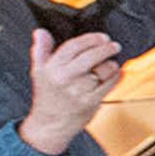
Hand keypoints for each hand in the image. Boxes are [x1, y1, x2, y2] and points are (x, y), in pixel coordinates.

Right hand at [18, 28, 121, 154]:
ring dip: (111, 64)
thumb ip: (41, 50)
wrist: (50, 123)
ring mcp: (79, 91)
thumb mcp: (38, 71)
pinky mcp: (90, 102)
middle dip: (106, 48)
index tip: (102, 37)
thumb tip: (40, 32)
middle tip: (114, 45)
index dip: (91, 39)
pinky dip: (116, 77)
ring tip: (112, 62)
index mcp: (52, 68)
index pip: (73, 47)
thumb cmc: (47, 95)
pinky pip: (108, 85)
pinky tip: (116, 72)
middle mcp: (65, 78)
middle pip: (90, 57)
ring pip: (102, 71)